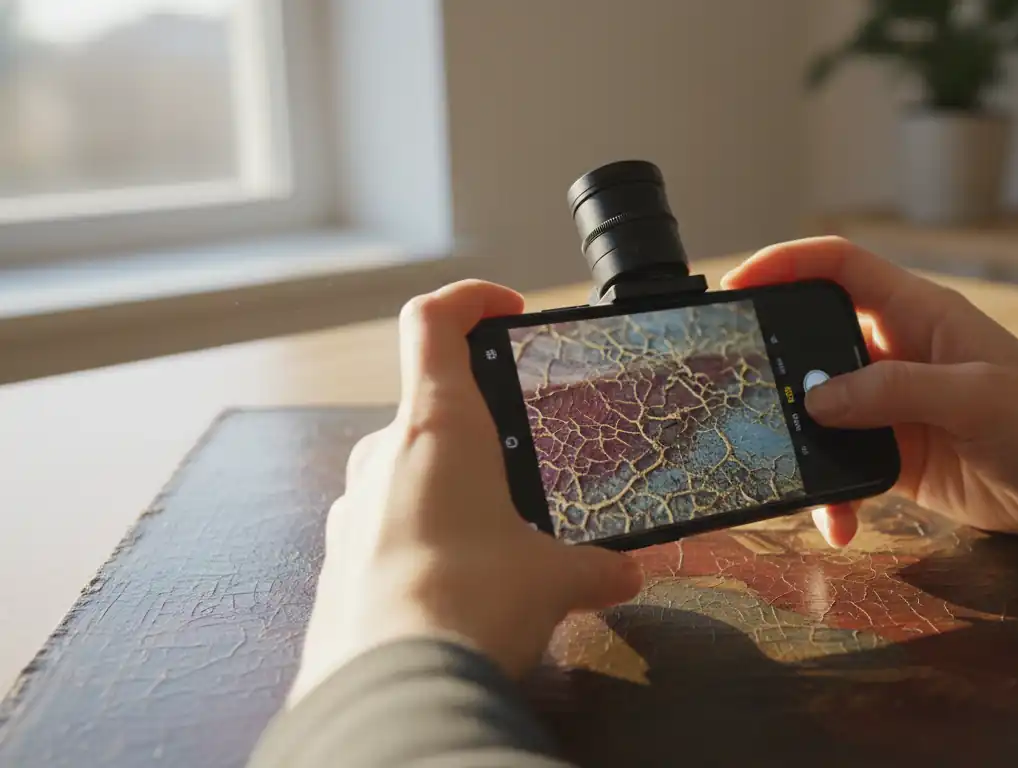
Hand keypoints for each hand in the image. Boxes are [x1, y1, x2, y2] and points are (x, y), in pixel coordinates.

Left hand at [289, 280, 642, 705]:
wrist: (389, 691)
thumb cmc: (466, 607)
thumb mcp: (553, 580)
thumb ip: (593, 568)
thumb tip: (623, 573)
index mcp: (435, 429)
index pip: (432, 321)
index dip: (469, 298)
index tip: (504, 308)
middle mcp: (383, 457)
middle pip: (428, 406)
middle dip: (481, 428)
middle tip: (527, 463)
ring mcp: (351, 509)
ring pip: (407, 472)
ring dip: (453, 490)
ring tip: (503, 540)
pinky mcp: (339, 562)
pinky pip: (387, 528)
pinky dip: (426, 539)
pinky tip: (464, 589)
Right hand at [724, 238, 1017, 545]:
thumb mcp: (974, 397)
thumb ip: (892, 391)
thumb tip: (814, 400)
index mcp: (916, 313)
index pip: (837, 266)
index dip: (783, 264)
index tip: (736, 289)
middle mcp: (895, 352)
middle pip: (813, 340)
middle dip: (773, 366)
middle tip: (733, 395)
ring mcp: (893, 406)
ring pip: (821, 410)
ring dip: (798, 441)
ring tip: (778, 472)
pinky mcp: (897, 456)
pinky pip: (844, 465)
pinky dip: (833, 494)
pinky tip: (838, 524)